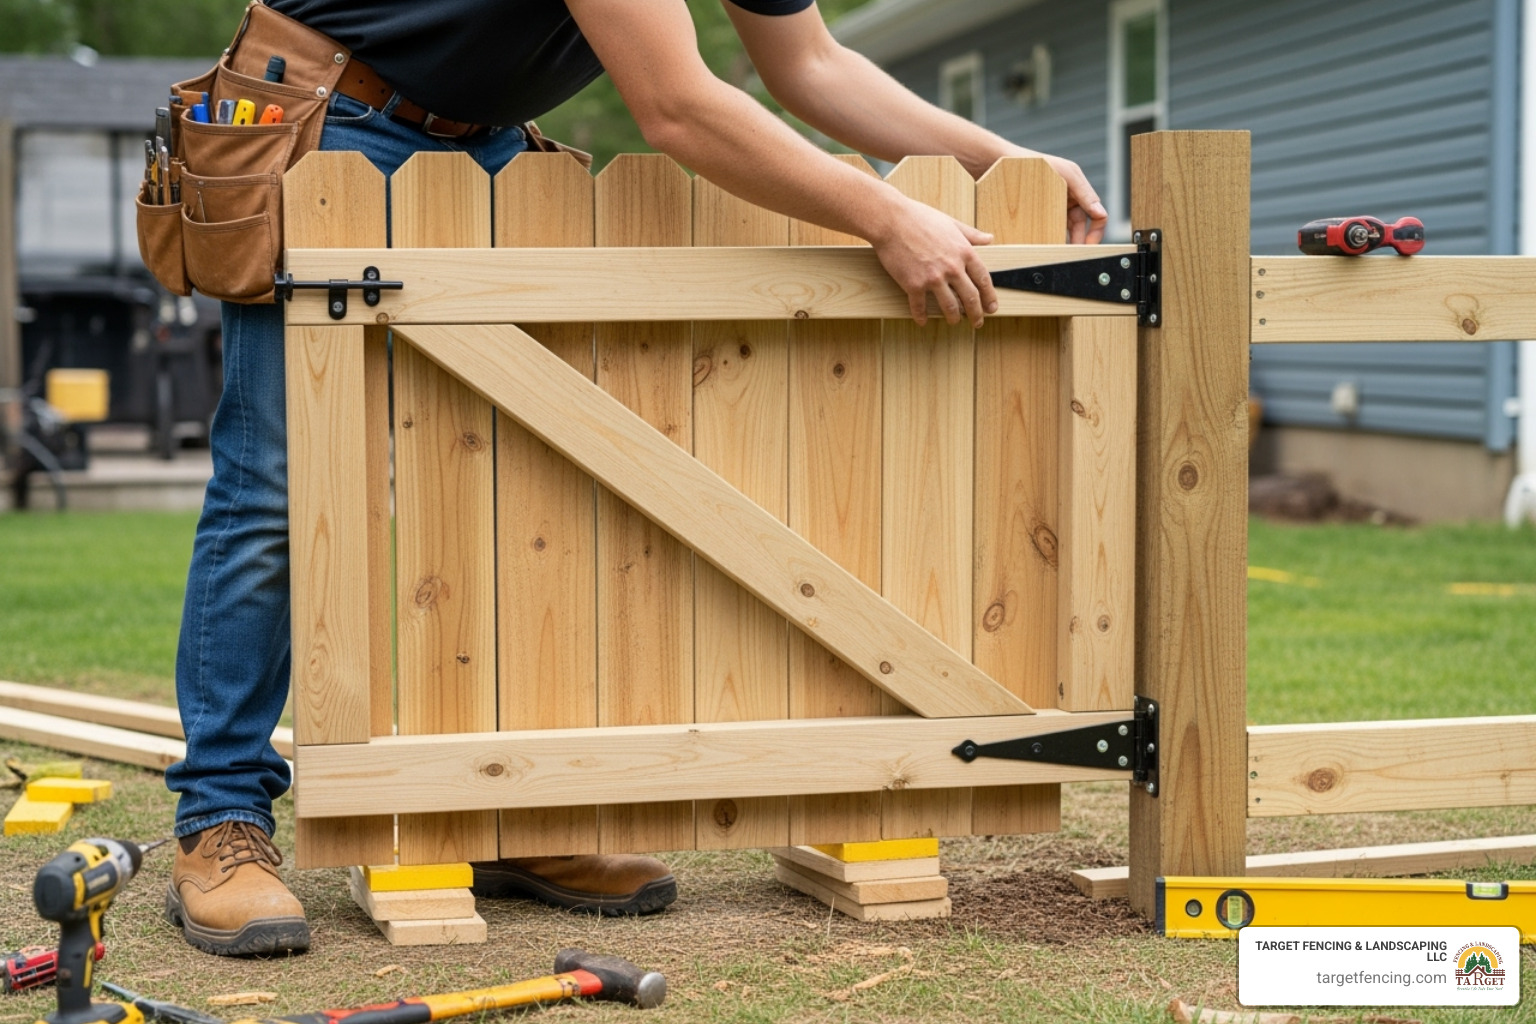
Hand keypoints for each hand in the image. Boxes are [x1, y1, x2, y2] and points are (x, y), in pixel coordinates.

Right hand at [870, 197, 997, 326]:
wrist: (891, 220)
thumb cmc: (919, 218)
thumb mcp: (951, 223)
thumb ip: (971, 234)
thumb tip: (989, 238)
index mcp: (964, 252)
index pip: (983, 280)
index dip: (989, 297)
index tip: (991, 307)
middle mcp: (952, 268)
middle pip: (970, 298)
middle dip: (976, 314)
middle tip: (977, 322)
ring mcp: (933, 278)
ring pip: (950, 307)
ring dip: (953, 318)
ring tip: (954, 322)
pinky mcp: (913, 285)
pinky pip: (919, 307)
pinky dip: (921, 316)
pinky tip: (922, 321)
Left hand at [1003, 148, 1105, 244]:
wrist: (1003, 163)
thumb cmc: (1037, 162)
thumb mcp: (1066, 174)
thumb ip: (1084, 192)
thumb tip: (1100, 213)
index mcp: (1079, 190)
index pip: (1097, 216)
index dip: (1095, 232)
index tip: (1087, 247)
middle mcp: (1069, 199)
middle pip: (1080, 227)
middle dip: (1078, 242)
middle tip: (1069, 255)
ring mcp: (1055, 206)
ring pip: (1064, 230)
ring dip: (1063, 242)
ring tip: (1056, 253)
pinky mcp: (1039, 213)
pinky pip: (1048, 229)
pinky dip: (1049, 238)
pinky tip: (1044, 247)